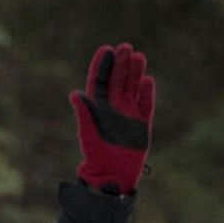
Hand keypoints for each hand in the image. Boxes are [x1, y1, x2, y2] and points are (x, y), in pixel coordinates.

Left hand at [71, 43, 154, 194]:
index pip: (101, 81)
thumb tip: (75, 94)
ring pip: (133, 87)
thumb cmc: (95, 155)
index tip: (107, 49)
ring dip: (135, 72)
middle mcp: (114, 107)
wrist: (112, 175)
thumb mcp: (88, 133)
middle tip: (125, 47)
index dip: (103, 65)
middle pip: (118, 80)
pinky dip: (147, 92)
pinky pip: (146, 104)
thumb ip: (84, 113)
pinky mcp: (142, 124)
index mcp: (98, 107)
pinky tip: (148, 80)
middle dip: (121, 63)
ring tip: (139, 56)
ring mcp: (129, 114)